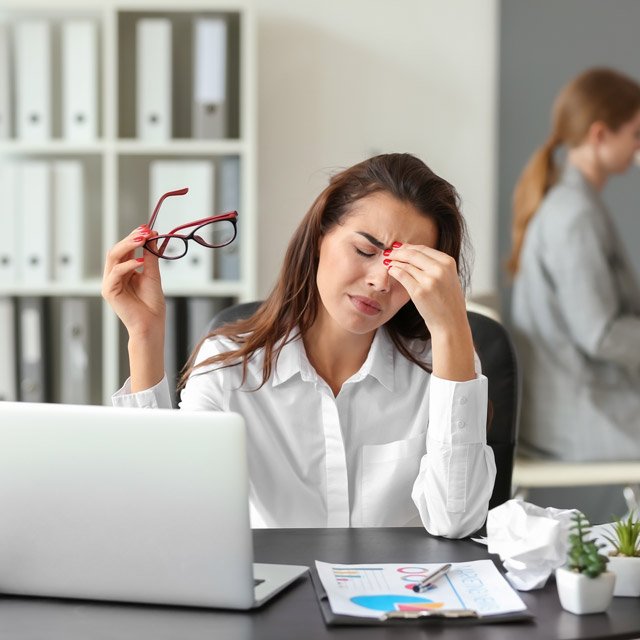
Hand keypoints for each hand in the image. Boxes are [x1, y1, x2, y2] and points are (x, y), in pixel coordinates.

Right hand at [101, 226, 165, 340]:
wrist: (151, 324)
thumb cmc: (152, 304)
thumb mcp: (153, 275)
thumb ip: (150, 257)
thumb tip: (152, 237)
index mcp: (124, 271)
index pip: (126, 249)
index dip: (135, 237)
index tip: (148, 228)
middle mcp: (115, 275)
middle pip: (117, 250)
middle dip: (131, 238)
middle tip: (145, 230)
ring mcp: (110, 282)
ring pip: (113, 256)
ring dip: (128, 245)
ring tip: (143, 239)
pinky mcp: (109, 291)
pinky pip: (116, 272)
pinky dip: (128, 265)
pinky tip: (140, 261)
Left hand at [386, 243, 474, 380]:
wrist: (450, 323)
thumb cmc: (447, 302)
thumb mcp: (447, 278)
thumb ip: (434, 265)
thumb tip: (412, 252)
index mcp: (448, 263)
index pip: (423, 249)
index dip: (408, 247)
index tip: (398, 248)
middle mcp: (440, 269)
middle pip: (413, 254)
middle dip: (397, 252)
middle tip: (388, 253)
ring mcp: (429, 280)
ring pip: (406, 264)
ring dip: (394, 261)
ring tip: (387, 261)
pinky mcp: (419, 292)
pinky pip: (402, 275)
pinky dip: (394, 271)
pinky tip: (390, 270)